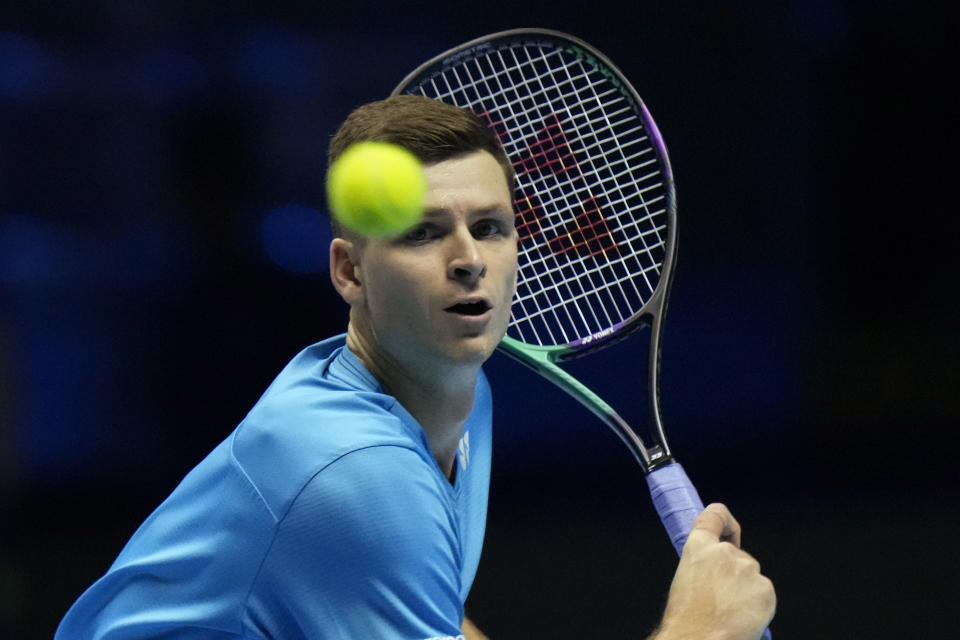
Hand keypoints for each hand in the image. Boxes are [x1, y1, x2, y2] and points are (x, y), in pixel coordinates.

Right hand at [654, 503, 774, 639]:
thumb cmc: (686, 620)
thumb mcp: (684, 579)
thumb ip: (702, 563)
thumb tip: (713, 567)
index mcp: (699, 547)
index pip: (715, 515)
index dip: (725, 522)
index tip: (729, 532)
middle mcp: (725, 552)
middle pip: (738, 554)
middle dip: (734, 573)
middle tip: (721, 598)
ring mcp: (748, 570)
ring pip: (751, 576)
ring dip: (745, 590)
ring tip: (728, 612)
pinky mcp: (766, 589)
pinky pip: (763, 593)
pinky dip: (757, 605)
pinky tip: (742, 618)